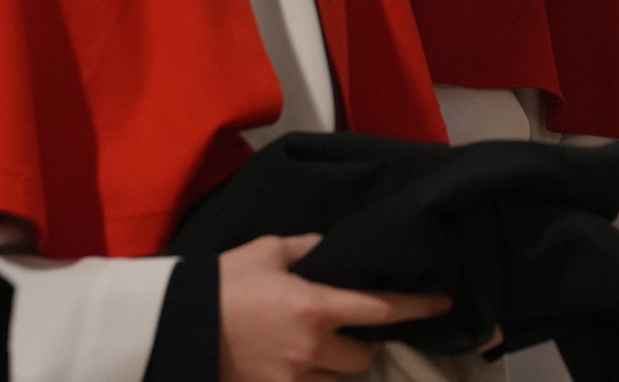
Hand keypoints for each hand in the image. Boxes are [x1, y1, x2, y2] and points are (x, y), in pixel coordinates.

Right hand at [218, 234, 452, 381]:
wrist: (176, 323)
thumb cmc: (224, 281)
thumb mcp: (270, 250)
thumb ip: (310, 249)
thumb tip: (332, 249)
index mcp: (315, 307)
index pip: (380, 311)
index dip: (416, 308)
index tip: (442, 305)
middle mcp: (311, 350)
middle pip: (362, 358)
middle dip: (359, 346)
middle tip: (344, 332)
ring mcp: (291, 380)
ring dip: (334, 371)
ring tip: (315, 352)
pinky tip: (297, 367)